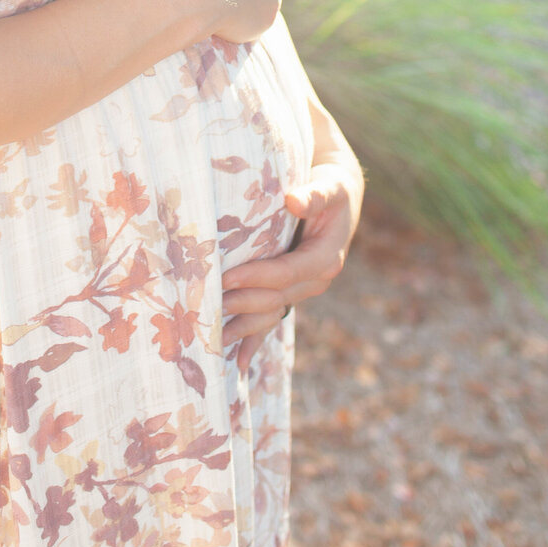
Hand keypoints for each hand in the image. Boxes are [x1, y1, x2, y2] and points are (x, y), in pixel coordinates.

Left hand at [221, 156, 363, 373]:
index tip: (226, 278)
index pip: (286, 273)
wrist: (339, 195)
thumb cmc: (333, 186)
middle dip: (243, 303)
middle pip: (275, 298)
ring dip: (243, 325)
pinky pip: (273, 317)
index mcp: (326, 258)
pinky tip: (237, 361)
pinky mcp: (292, 291)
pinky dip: (255, 339)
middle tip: (208, 304)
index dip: (256, 277)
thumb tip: (294, 201)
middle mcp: (316, 280)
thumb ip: (315, 194)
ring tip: (212, 336)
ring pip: (271, 312)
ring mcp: (303, 289)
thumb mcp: (331, 185)